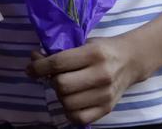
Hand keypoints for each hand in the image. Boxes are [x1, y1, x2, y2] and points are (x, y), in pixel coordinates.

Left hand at [26, 37, 140, 124]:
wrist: (131, 60)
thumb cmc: (103, 49)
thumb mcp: (84, 43)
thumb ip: (62, 52)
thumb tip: (35, 59)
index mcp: (93, 54)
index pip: (58, 63)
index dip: (39, 67)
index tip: (30, 68)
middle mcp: (101, 74)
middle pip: (62, 85)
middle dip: (51, 81)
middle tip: (52, 77)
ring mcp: (105, 94)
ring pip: (68, 103)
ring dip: (59, 96)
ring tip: (63, 88)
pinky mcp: (107, 108)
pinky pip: (79, 118)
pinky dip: (69, 111)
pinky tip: (70, 101)